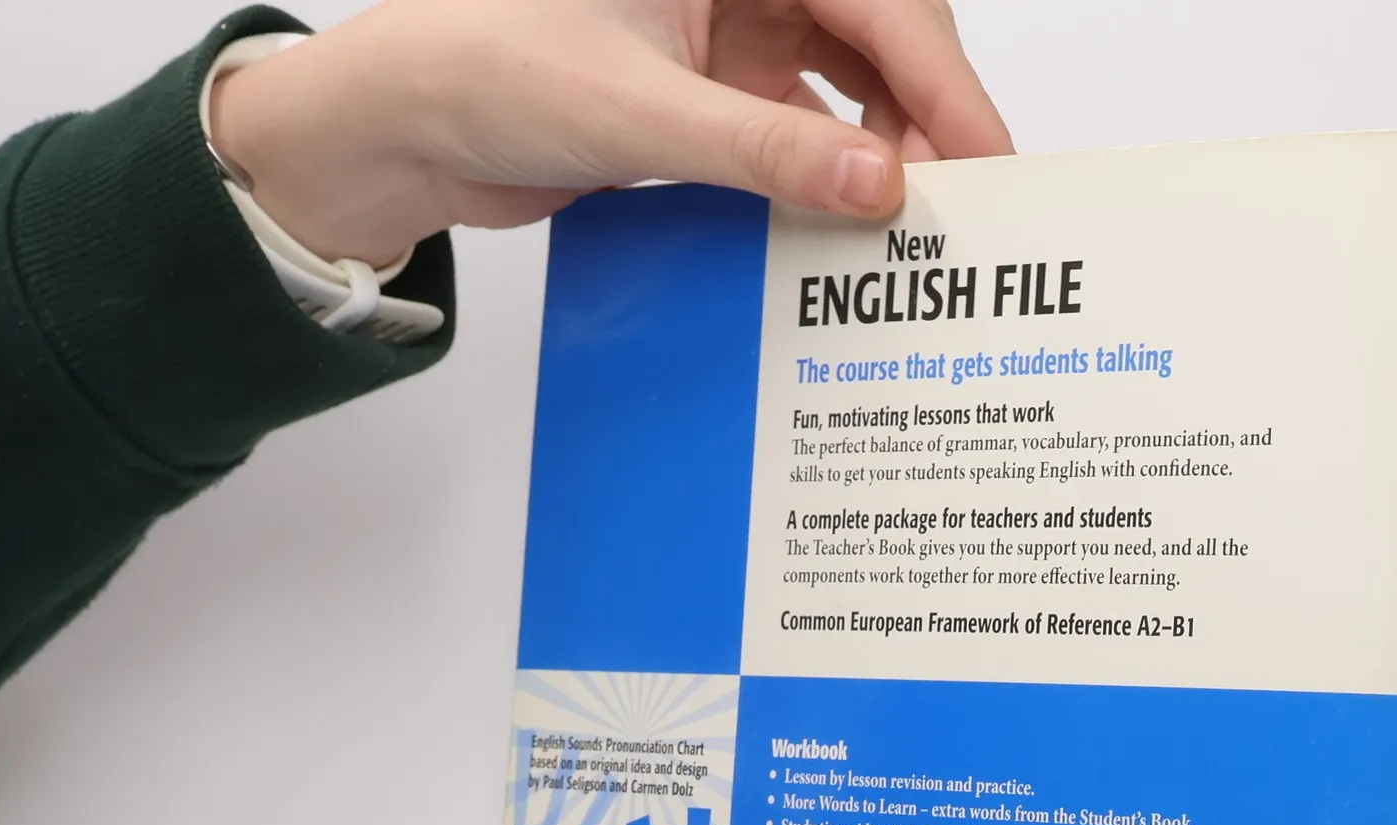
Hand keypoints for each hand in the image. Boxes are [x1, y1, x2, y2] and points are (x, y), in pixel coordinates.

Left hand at [211, 0, 1012, 268]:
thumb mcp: (641, 115)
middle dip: (926, 121)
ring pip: (851, 85)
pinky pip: (801, 128)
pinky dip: (828, 177)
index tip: (989, 160)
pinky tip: (848, 228)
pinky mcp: (715, 88)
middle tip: (961, 211)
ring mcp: (733, 30)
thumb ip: (767, 152)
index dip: (945, 83)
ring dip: (884, 153)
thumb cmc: (487, 65)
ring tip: (911, 230)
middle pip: (882, 36)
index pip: (881, 1)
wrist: (407, 122)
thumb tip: (879, 190)